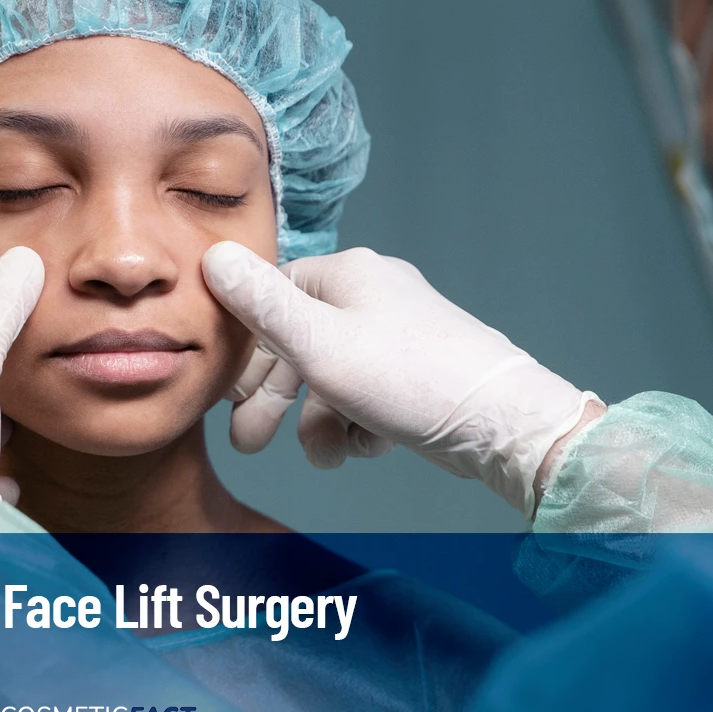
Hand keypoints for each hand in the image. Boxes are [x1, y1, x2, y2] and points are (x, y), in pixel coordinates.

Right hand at [202, 242, 599, 516]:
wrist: (500, 424)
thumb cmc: (411, 379)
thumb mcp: (318, 344)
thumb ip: (261, 305)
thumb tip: (213, 254)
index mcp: (346, 275)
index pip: (272, 296)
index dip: (245, 346)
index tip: (226, 391)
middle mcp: (371, 297)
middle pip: (298, 345)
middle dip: (274, 400)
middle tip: (248, 444)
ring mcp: (396, 336)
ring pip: (331, 380)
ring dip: (320, 423)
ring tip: (326, 456)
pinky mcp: (416, 374)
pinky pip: (366, 397)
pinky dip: (358, 425)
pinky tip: (366, 446)